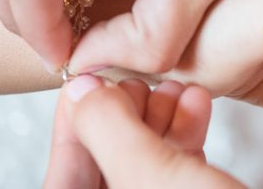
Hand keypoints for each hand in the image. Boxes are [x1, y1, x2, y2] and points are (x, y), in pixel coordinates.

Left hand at [44, 75, 237, 188]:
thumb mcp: (150, 175)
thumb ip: (108, 130)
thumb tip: (81, 89)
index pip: (63, 179)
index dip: (74, 126)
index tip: (88, 83)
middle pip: (102, 171)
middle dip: (124, 119)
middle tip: (143, 85)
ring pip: (141, 171)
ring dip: (161, 123)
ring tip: (183, 91)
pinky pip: (175, 176)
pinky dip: (185, 140)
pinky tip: (200, 107)